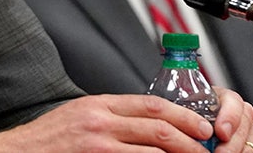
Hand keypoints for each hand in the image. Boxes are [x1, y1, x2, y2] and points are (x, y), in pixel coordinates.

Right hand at [0, 88, 252, 152]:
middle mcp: (100, 122)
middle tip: (206, 150)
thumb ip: (112, 116)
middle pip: (159, 127)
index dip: (184, 115)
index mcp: (99, 104)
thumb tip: (149, 123)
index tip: (202, 127)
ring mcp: (97, 145)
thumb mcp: (80, 115)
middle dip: (190, 140)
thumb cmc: (47, 140)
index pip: (152, 104)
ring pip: (153, 150)